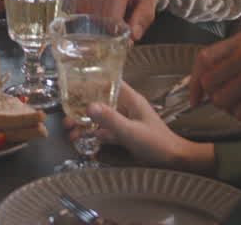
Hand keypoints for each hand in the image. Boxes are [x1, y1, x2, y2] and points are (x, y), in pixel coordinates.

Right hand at [64, 82, 214, 173]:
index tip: (73, 83)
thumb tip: (88, 106)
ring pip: (101, 117)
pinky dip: (94, 134)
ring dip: (85, 122)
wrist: (174, 161)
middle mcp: (126, 107)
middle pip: (100, 100)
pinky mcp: (125, 134)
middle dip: (82, 106)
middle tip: (66, 114)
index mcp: (130, 99)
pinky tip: (83, 138)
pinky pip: (106, 131)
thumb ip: (110, 119)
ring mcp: (125, 120)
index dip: (91, 80)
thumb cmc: (157, 143)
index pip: (108, 81)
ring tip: (70, 129)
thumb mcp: (131, 131)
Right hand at [75, 0, 159, 39]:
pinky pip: (77, 7)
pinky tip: (98, 13)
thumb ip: (142, 18)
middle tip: (119, 31)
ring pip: (84, 15)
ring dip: (96, 24)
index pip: (111, 18)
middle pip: (97, 18)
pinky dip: (86, 15)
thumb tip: (131, 38)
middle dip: (107, 31)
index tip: (124, 38)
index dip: (117, 33)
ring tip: (110, 19)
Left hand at [189, 33, 240, 121]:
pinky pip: (240, 113)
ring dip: (233, 109)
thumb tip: (200, 89)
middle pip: (209, 83)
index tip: (195, 99)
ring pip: (222, 100)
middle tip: (234, 101)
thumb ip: (229, 64)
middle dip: (217, 98)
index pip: (204, 59)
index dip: (194, 82)